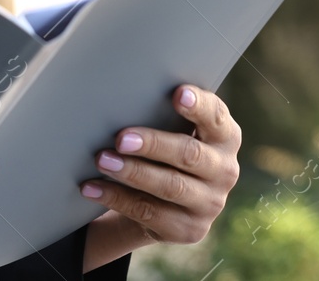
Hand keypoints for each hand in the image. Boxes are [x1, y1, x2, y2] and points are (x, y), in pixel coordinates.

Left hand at [78, 85, 241, 269]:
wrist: (171, 202)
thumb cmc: (168, 147)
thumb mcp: (176, 128)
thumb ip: (165, 111)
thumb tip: (125, 89)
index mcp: (225, 137)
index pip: (216, 117)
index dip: (198, 106)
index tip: (177, 94)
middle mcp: (224, 170)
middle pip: (189, 154)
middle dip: (153, 144)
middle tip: (121, 138)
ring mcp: (210, 203)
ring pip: (169, 186)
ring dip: (132, 172)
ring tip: (102, 160)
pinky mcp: (189, 229)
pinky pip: (149, 213)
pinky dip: (116, 198)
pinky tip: (93, 187)